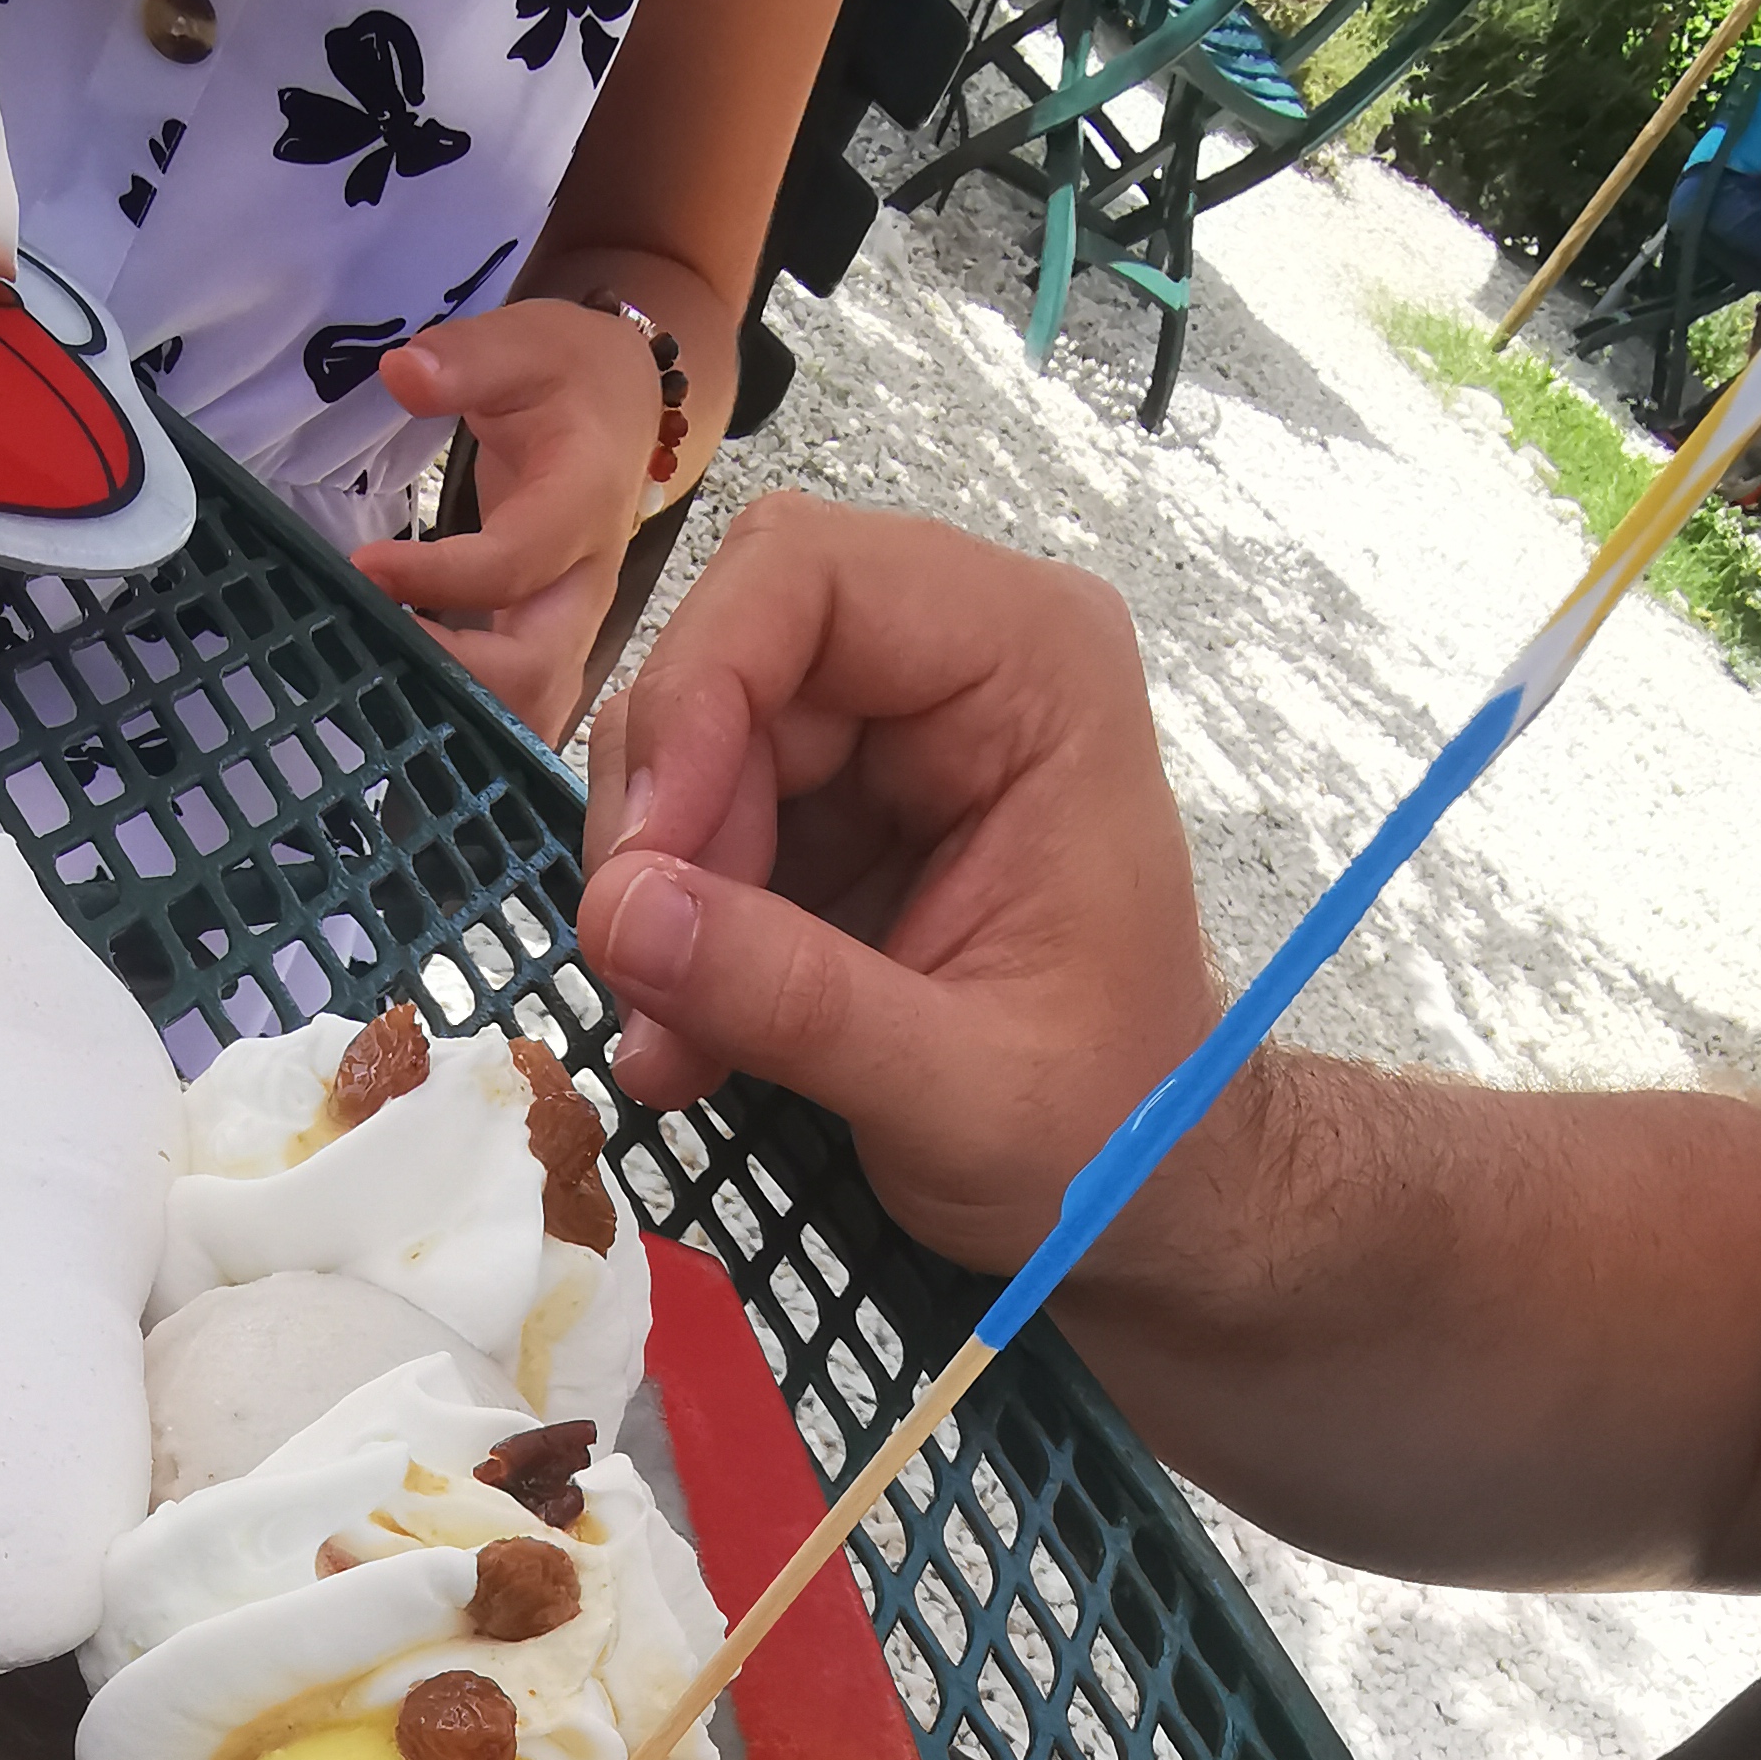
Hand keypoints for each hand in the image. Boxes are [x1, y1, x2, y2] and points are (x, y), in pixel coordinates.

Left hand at [349, 300, 665, 744]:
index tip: (362, 567)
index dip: (438, 577)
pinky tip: (395, 702)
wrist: (623, 411)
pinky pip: (517, 710)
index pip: (516, 563)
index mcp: (582, 503)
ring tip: (370, 684)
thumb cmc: (568, 376)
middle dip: (449, 676)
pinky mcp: (551, 648)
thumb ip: (466, 358)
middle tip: (361, 649)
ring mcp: (572, 625)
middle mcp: (586, 581)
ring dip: (455, 717)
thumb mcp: (526, 340)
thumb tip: (400, 373)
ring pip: (532, 710)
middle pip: (536, 670)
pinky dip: (462, 723)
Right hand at [572, 499, 1220, 1290]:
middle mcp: (956, 661)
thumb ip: (795, 1002)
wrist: (1141, 1183)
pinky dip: (665, 925)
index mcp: (1036, 669)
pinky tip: (689, 1035)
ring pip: (686, 738)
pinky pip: (692, 816)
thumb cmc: (1110, 1128)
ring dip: (652, 890)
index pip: (809, 576)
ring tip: (677, 1043)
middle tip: (648, 983)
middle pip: (724, 651)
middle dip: (664, 818)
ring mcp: (884, 729)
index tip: (646, 869)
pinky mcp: (829, 800)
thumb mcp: (960, 1091)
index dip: (696, 697)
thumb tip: (618, 915)